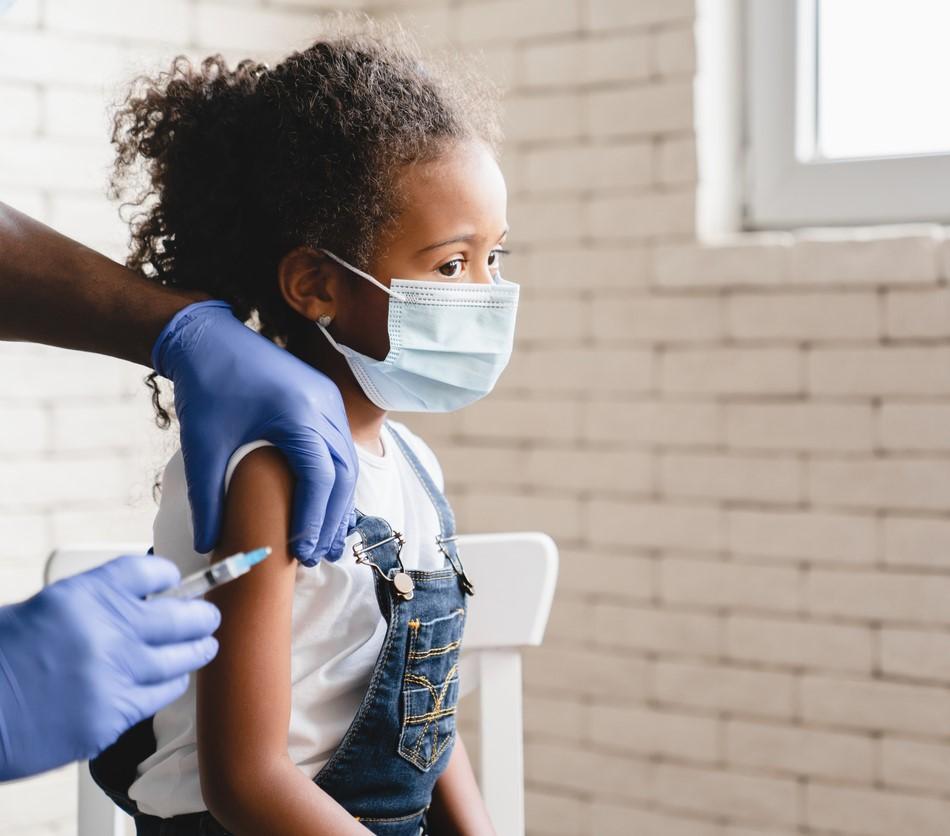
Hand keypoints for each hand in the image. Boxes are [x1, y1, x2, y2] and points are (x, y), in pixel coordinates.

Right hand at [0, 554, 219, 780]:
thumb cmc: (2, 658)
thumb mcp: (44, 609)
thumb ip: (96, 603)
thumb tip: (143, 600)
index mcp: (88, 595)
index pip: (154, 572)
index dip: (170, 576)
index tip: (175, 582)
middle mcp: (110, 631)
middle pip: (185, 615)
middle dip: (203, 615)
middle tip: (208, 617)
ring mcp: (116, 675)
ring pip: (185, 657)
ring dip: (196, 651)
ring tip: (202, 648)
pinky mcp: (114, 715)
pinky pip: (163, 694)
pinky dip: (170, 685)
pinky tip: (168, 681)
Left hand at [153, 300, 357, 564]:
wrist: (208, 337)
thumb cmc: (206, 386)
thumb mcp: (202, 444)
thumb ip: (208, 498)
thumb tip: (211, 544)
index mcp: (299, 413)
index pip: (320, 477)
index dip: (314, 519)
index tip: (301, 553)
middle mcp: (325, 405)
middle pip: (344, 474)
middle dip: (333, 518)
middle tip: (316, 556)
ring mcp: (329, 400)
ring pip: (348, 462)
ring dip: (338, 503)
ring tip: (325, 541)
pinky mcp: (324, 400)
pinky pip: (340, 447)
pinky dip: (335, 481)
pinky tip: (325, 505)